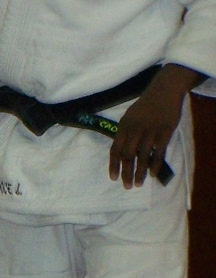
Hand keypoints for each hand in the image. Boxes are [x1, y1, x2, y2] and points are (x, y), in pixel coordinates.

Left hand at [107, 64, 200, 188]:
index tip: (113, 178)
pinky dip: (155, 165)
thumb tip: (121, 153)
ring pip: (142, 157)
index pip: (115, 150)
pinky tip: (153, 175)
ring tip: (138, 184)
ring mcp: (150, 131)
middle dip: (126, 173)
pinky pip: (158, 153)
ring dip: (140, 172)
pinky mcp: (165, 132)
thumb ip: (125, 134)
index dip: (113, 165)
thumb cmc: (145, 105)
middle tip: (127, 186)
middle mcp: (135, 130)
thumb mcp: (129, 116)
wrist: (164, 91)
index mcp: (123, 127)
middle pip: (127, 156)